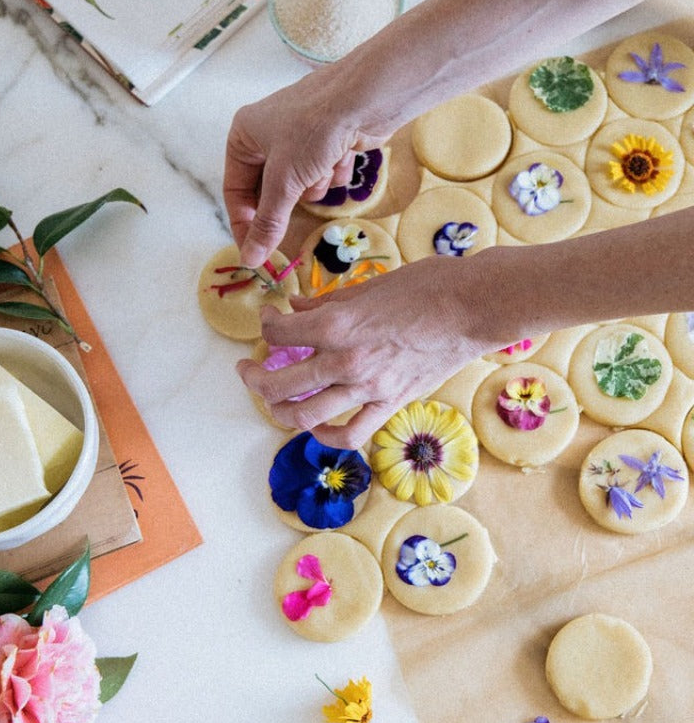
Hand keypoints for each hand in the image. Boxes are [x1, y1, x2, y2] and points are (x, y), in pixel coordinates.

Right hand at [223, 68, 388, 268]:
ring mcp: (300, 137)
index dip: (244, 224)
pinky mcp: (328, 141)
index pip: (235, 191)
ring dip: (312, 186)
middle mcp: (268, 135)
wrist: (367, 97)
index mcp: (244, 135)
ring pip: (298, 185)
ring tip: (323, 168)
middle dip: (286, 200)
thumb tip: (250, 259)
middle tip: (292, 221)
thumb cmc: (313, 131)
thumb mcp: (283, 181)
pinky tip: (342, 156)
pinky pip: (322, 173)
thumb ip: (266, 223)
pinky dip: (332, 172)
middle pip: (268, 191)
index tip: (256, 252)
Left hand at [236, 256, 506, 448]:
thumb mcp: (369, 285)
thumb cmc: (427, 285)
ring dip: (279, 410)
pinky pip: (349, 433)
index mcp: (337, 325)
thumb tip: (298, 307)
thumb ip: (327, 303)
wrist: (475, 307)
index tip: (269, 317)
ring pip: (304, 416)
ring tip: (272, 400)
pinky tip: (315, 428)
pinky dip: (326, 437)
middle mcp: (345, 362)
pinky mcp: (390, 404)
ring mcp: (368, 388)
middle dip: (253, 377)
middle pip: (278, 383)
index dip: (265, 323)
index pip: (280, 332)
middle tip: (247, 369)